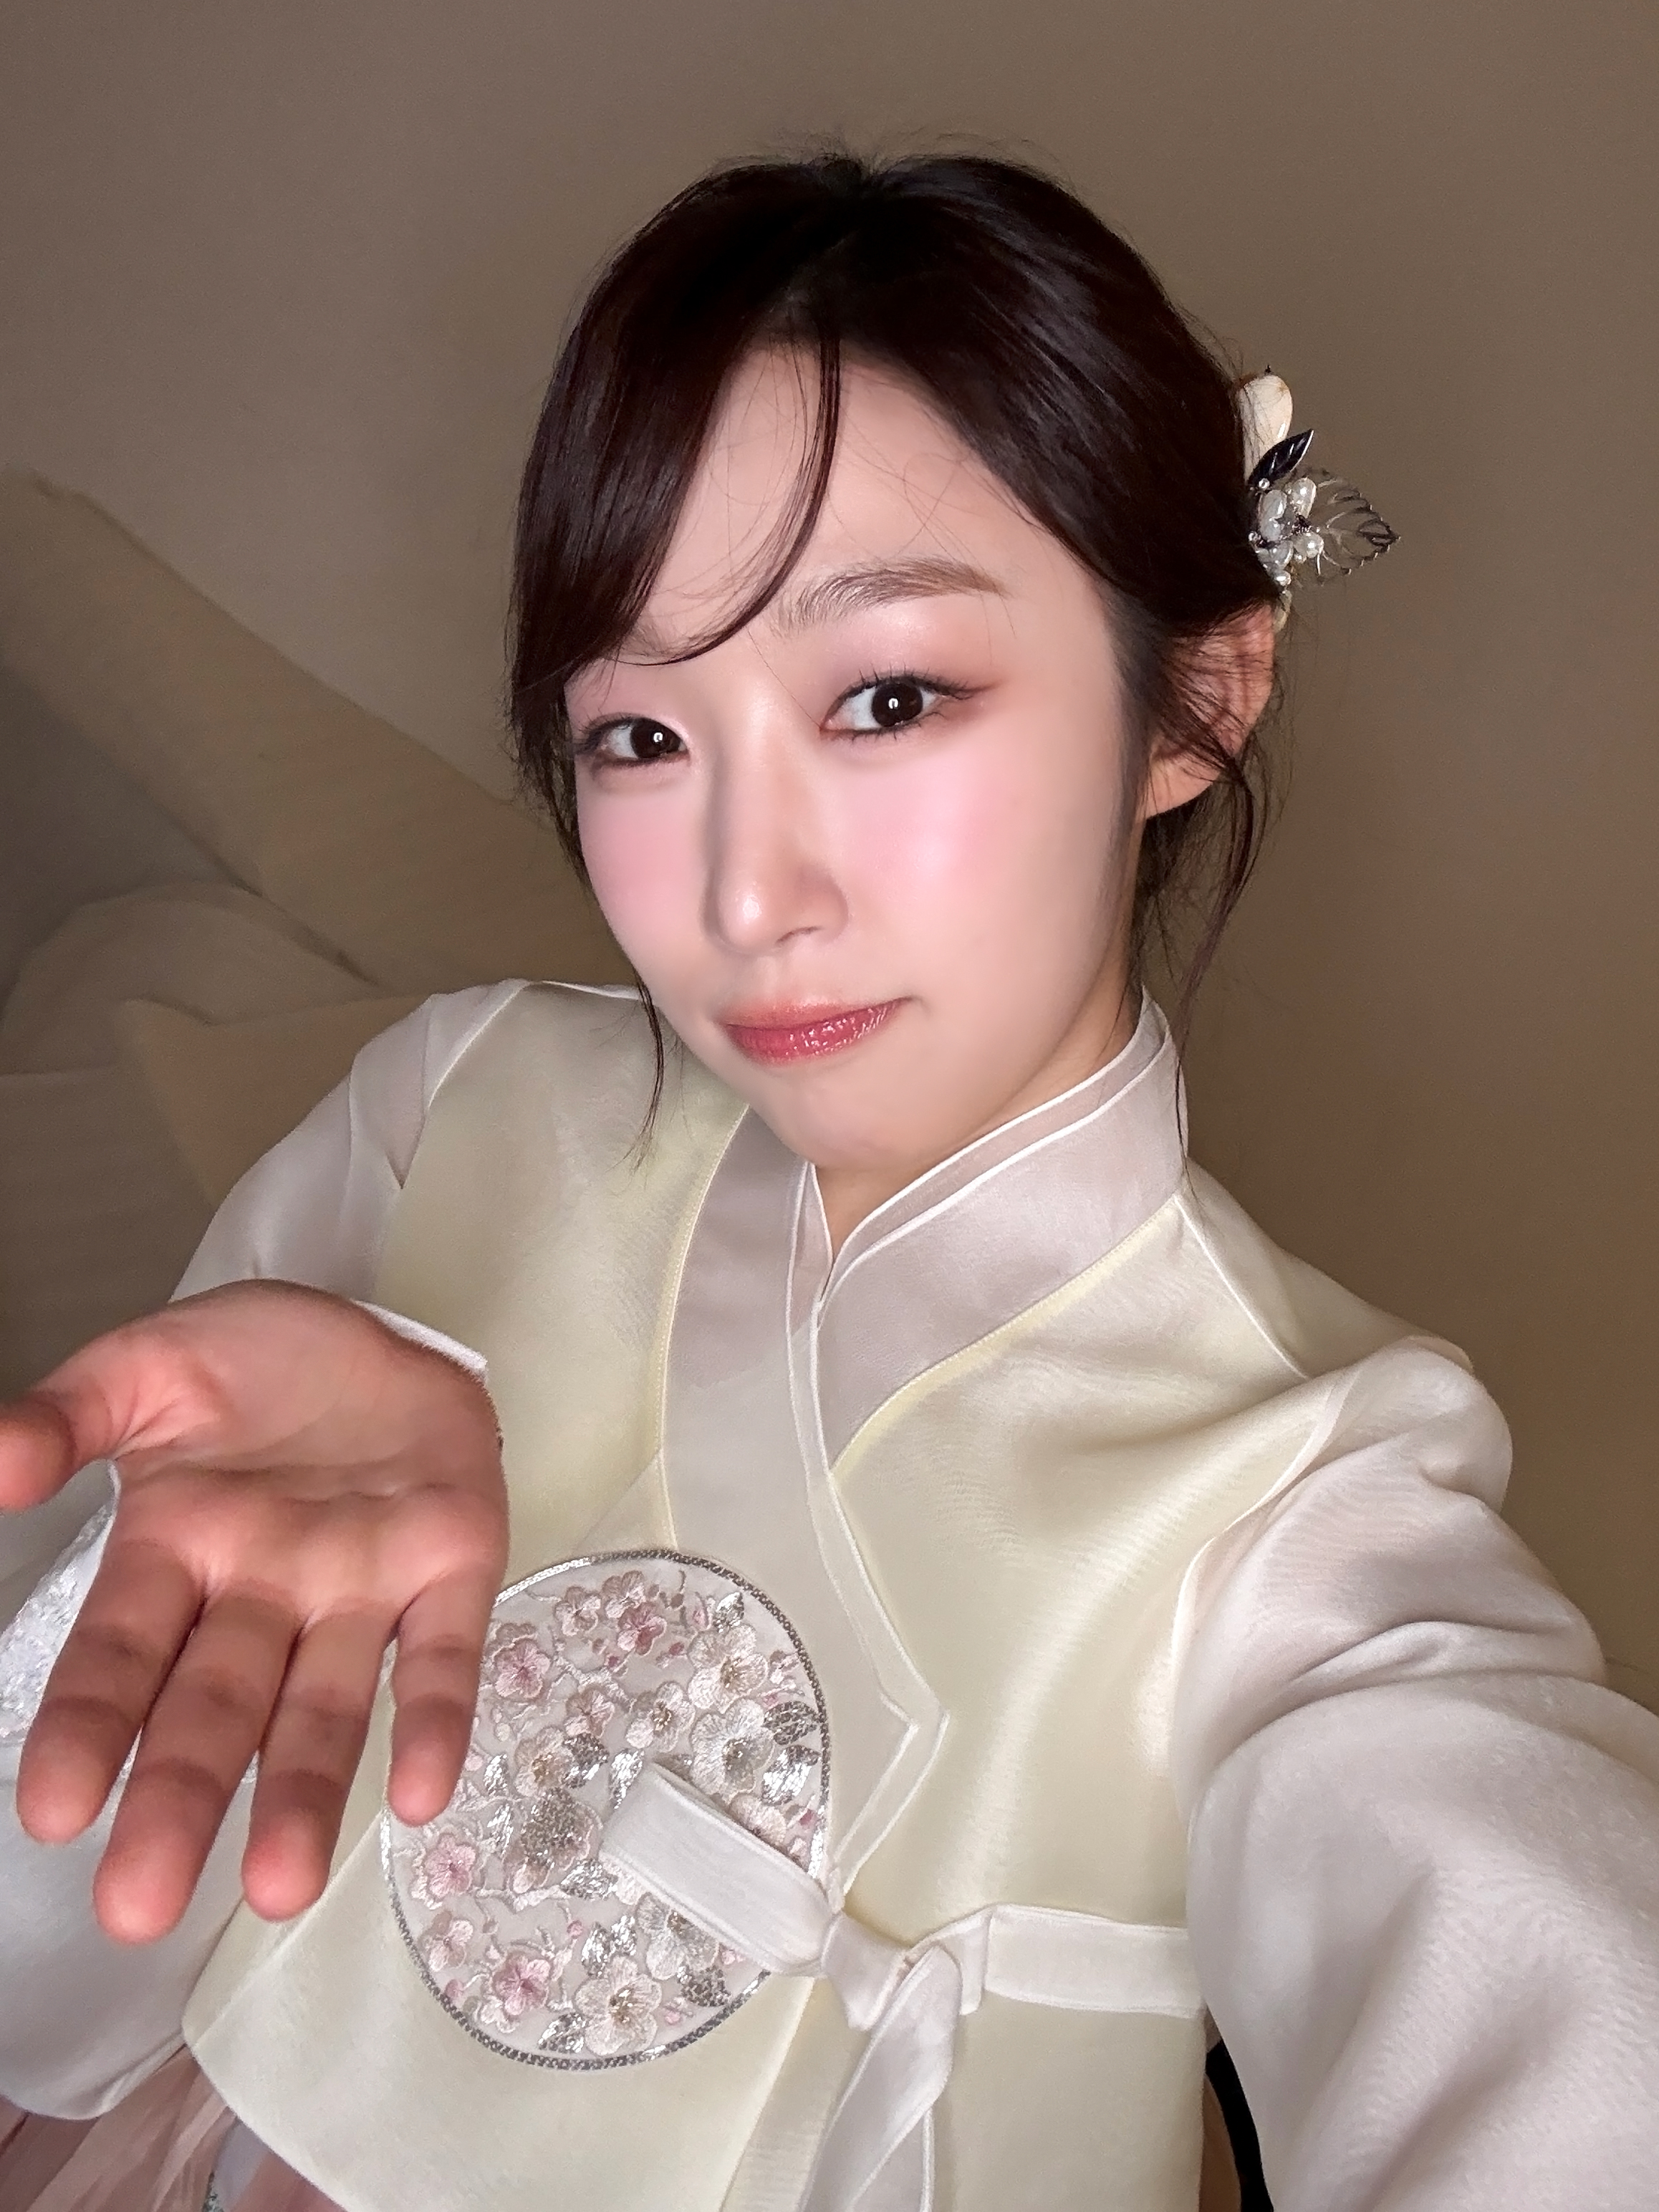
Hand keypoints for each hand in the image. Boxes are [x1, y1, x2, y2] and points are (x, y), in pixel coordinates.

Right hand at [0, 1282, 506, 1943]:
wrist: (379, 1328)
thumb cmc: (255, 1363)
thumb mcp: (149, 1367)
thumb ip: (71, 1413)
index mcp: (178, 1551)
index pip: (120, 1656)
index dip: (89, 1728)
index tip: (54, 1811)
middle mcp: (264, 1595)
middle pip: (214, 1710)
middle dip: (180, 1802)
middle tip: (139, 1907)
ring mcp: (359, 1589)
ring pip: (325, 1709)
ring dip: (303, 1794)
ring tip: (282, 1886)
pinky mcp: (452, 1567)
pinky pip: (441, 1655)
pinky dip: (435, 1722)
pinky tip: (422, 1795)